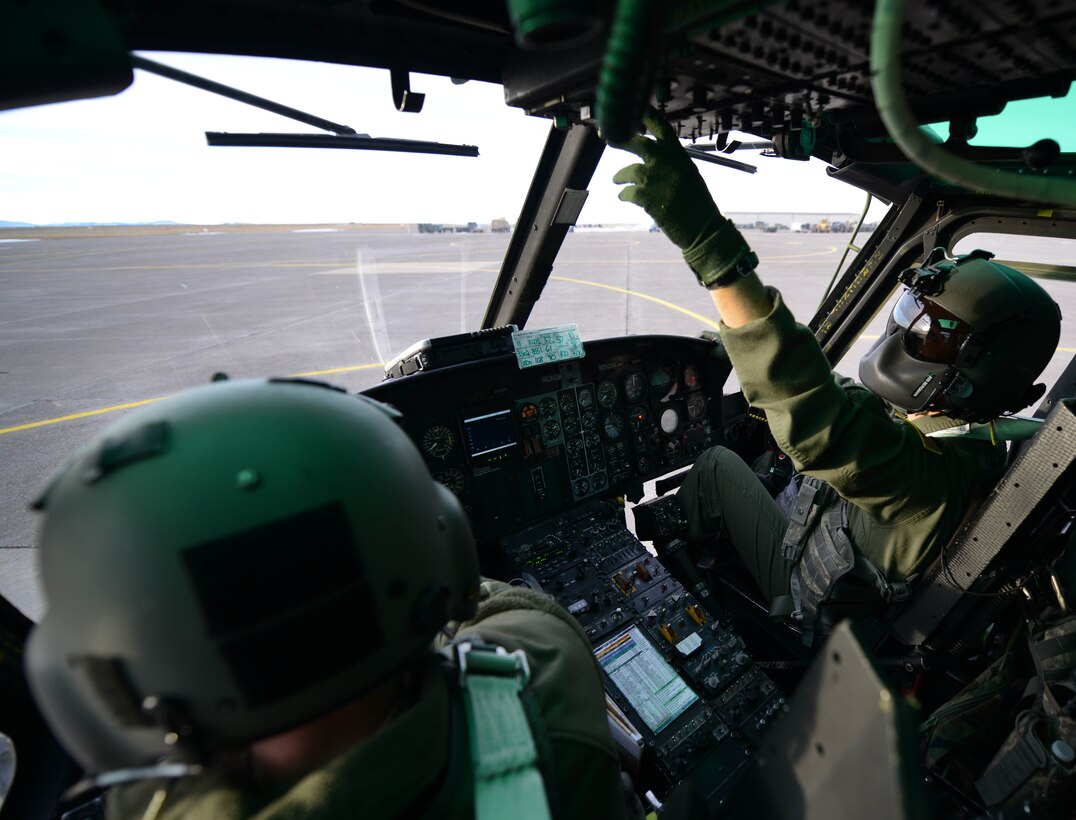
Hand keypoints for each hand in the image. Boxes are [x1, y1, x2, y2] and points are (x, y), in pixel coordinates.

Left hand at [612, 109, 755, 291]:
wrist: (703, 229)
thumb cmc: (698, 204)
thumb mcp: (689, 175)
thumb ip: (672, 162)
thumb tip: (654, 155)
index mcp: (679, 155)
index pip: (661, 128)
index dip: (646, 116)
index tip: (634, 109)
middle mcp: (667, 163)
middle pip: (638, 143)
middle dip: (621, 140)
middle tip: (610, 139)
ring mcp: (656, 180)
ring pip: (629, 171)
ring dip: (620, 176)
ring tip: (616, 180)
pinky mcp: (648, 198)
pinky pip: (627, 192)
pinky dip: (624, 194)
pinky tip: (623, 196)